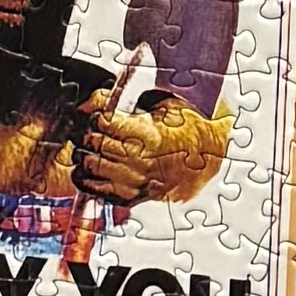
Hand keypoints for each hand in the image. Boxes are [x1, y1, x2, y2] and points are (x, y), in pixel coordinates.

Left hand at [79, 90, 224, 203]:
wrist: (211, 153)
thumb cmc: (188, 123)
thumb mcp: (163, 101)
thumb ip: (124, 98)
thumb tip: (90, 103)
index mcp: (151, 135)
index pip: (106, 123)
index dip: (97, 115)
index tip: (100, 114)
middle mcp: (144, 161)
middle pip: (98, 144)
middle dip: (88, 134)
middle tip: (91, 128)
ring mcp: (140, 182)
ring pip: (96, 167)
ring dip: (85, 154)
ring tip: (88, 146)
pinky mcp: (138, 196)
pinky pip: (102, 192)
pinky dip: (87, 180)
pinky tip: (84, 170)